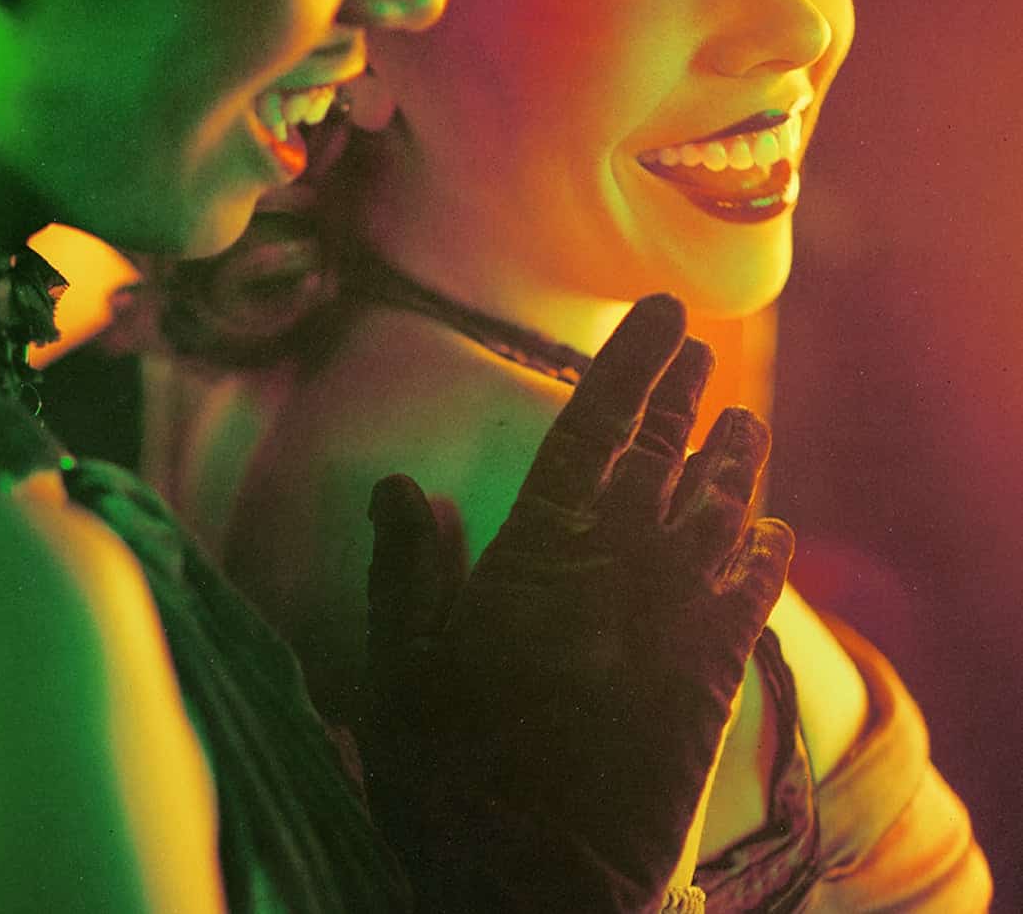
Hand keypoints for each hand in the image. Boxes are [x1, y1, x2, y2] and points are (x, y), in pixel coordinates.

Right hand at [360, 294, 793, 911]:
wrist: (543, 877)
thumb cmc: (452, 773)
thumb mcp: (402, 667)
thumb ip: (409, 571)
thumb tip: (401, 485)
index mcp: (539, 555)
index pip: (590, 433)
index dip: (627, 368)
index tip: (658, 316)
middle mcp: (621, 571)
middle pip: (663, 458)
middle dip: (682, 394)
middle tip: (699, 343)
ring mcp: (677, 623)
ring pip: (720, 514)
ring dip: (734, 461)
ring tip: (743, 420)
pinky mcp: (714, 680)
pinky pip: (755, 596)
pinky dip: (766, 555)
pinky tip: (772, 532)